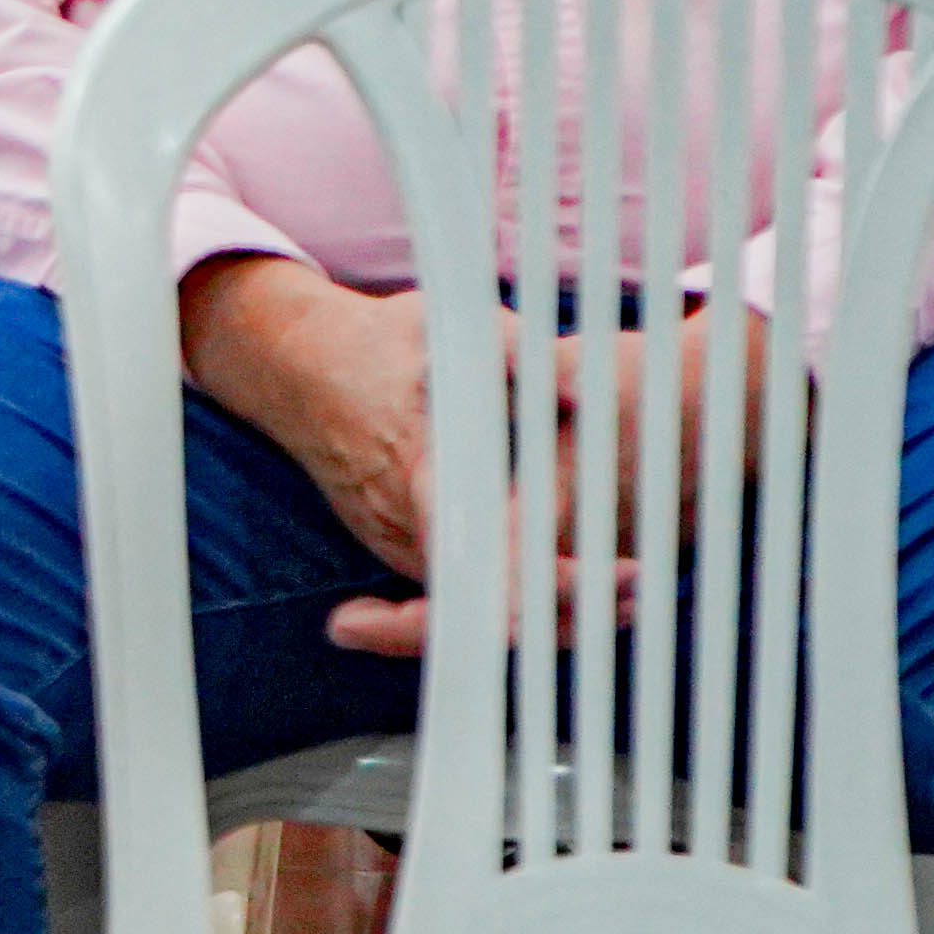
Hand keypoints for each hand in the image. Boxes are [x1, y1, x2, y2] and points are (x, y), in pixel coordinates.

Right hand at [180, 257, 718, 658]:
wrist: (294, 368)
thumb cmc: (376, 347)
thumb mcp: (441, 326)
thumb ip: (512, 353)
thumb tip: (577, 390)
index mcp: (416, 471)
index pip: (471, 549)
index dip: (527, 581)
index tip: (584, 590)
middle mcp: (404, 523)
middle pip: (487, 601)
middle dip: (568, 603)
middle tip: (639, 589)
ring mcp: (399, 544)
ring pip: (477, 607)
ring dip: (552, 607)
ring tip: (630, 594)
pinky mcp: (403, 549)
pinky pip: (462, 592)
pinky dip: (521, 596)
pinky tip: (580, 586)